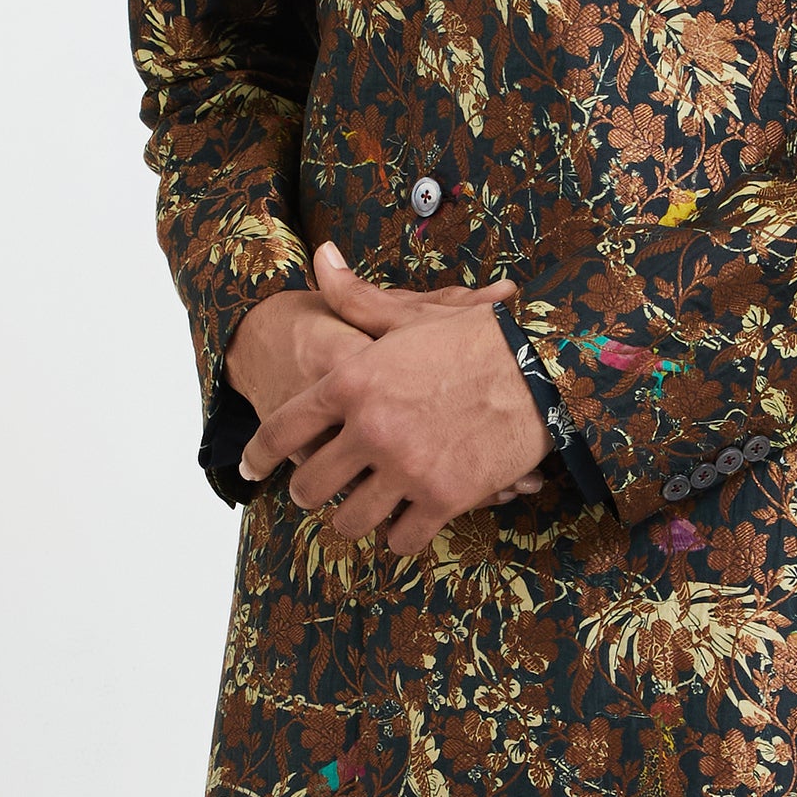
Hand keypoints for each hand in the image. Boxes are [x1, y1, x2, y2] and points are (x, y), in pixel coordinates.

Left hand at [242, 239, 548, 556]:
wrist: (544, 367)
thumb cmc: (476, 338)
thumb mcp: (409, 315)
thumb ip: (355, 297)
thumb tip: (321, 258)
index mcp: (351, 381)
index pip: (282, 429)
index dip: (258, 455)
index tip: (251, 470)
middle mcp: (370, 428)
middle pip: (311, 487)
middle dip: (309, 493)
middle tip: (318, 492)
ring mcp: (406, 467)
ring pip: (352, 521)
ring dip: (353, 519)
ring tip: (361, 510)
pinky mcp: (444, 498)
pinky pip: (402, 538)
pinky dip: (401, 534)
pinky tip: (405, 520)